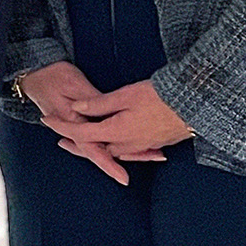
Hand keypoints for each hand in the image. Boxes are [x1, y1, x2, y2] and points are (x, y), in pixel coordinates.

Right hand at [20, 60, 150, 185]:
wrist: (35, 73)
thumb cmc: (53, 77)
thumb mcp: (74, 85)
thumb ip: (92, 101)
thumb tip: (108, 115)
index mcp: (72, 122)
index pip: (92, 149)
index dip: (109, 164)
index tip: (123, 178)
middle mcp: (75, 128)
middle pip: (99, 152)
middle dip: (123, 162)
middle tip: (150, 163)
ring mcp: (77, 126)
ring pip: (101, 146)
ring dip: (123, 152)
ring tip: (151, 154)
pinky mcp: (81, 121)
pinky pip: (99, 137)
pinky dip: (115, 142)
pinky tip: (132, 142)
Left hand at [48, 79, 192, 161]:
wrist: (197, 106)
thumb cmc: (162, 97)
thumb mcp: (126, 95)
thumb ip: (99, 103)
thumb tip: (77, 108)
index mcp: (118, 131)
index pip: (82, 132)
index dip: (63, 126)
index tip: (47, 120)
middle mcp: (128, 144)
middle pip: (95, 147)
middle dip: (76, 144)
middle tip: (60, 140)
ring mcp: (142, 146)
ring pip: (112, 150)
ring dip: (96, 147)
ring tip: (83, 141)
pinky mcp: (154, 143)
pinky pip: (128, 150)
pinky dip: (116, 148)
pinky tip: (116, 144)